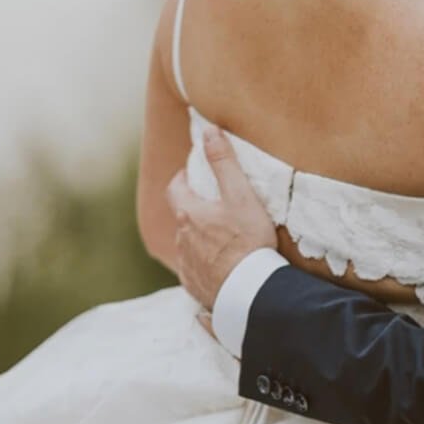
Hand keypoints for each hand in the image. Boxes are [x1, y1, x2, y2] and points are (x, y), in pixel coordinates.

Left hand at [167, 128, 277, 309]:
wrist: (248, 291)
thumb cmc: (247, 241)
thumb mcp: (240, 195)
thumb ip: (224, 163)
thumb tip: (209, 131)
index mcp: (189, 215)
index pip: (175, 189)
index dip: (182, 179)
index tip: (191, 176)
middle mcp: (181, 240)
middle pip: (183, 219)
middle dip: (195, 212)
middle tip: (215, 209)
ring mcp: (187, 266)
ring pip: (189, 247)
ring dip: (200, 241)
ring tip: (223, 242)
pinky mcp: (195, 287)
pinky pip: (196, 272)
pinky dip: (205, 266)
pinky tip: (222, 270)